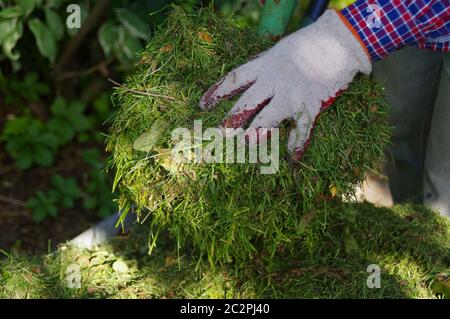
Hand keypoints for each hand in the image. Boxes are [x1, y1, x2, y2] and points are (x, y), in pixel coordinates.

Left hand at [199, 10, 371, 159]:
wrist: (341, 42)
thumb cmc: (309, 44)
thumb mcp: (279, 51)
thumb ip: (263, 68)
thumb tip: (246, 82)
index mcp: (265, 65)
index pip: (235, 79)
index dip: (217, 92)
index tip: (203, 105)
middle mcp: (275, 81)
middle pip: (248, 103)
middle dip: (232, 120)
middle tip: (220, 134)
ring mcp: (293, 95)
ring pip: (270, 118)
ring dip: (258, 132)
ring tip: (248, 145)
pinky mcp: (312, 105)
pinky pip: (302, 130)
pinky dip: (297, 145)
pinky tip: (292, 158)